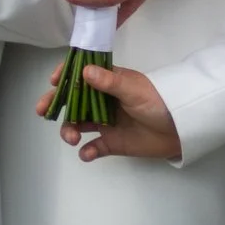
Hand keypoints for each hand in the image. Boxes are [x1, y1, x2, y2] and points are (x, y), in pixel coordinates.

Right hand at [50, 61, 182, 161]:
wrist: (181, 128)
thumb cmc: (158, 101)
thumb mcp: (133, 89)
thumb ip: (109, 82)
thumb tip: (84, 71)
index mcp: (109, 81)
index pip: (82, 74)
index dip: (65, 76)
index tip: (53, 82)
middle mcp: (104, 100)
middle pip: (73, 101)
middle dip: (57, 105)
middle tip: (43, 111)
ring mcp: (107, 121)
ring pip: (79, 124)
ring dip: (70, 129)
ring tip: (72, 137)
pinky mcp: (113, 142)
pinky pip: (93, 147)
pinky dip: (87, 151)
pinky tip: (87, 153)